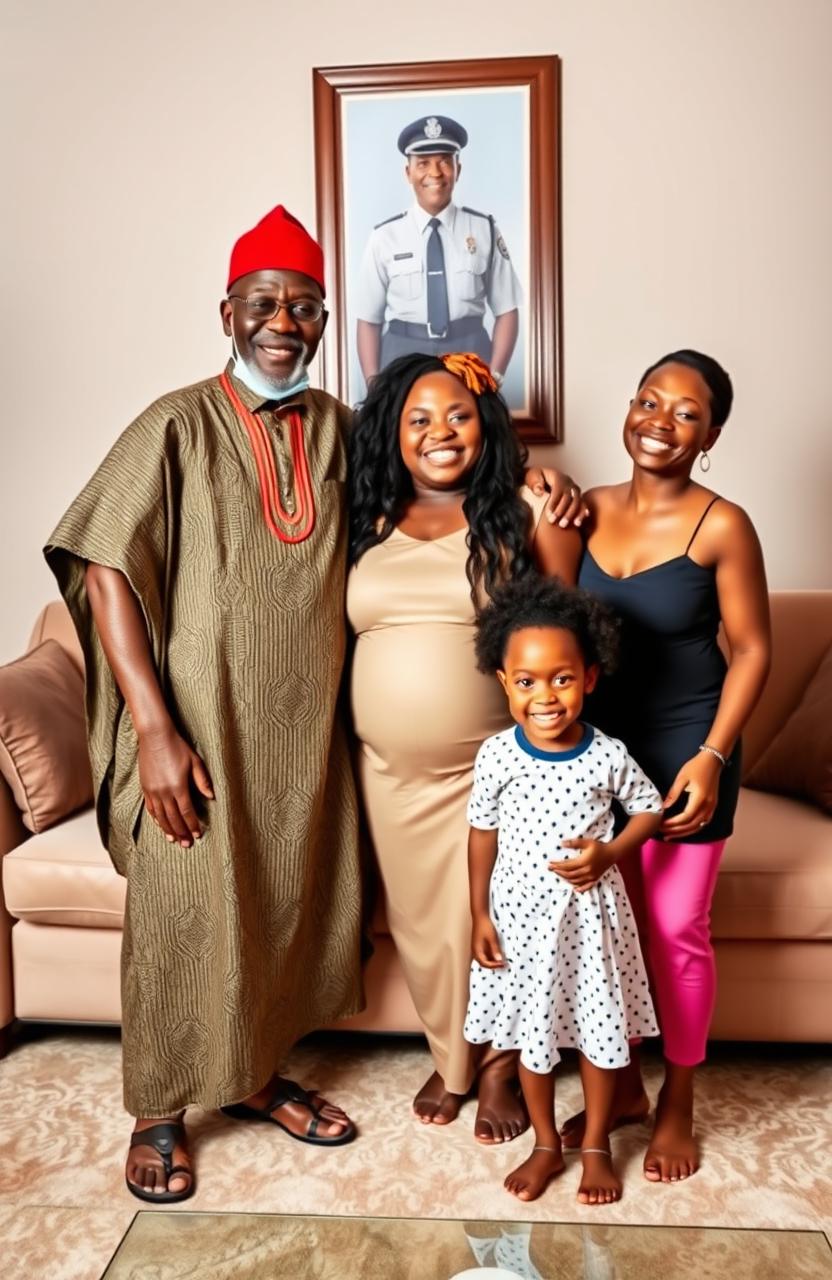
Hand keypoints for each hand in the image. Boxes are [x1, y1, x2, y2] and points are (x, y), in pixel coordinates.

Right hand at [138, 724, 213, 846]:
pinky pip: (150, 808)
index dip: (193, 825)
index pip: (187, 812)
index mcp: (179, 787)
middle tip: (187, 844)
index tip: (198, 834)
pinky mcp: (145, 788)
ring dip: (168, 829)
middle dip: (182, 832)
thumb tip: (211, 797)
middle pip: (174, 818)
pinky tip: (161, 825)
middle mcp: (164, 792)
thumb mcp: (195, 762)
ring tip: (174, 840)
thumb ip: (202, 781)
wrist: (155, 736)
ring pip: (161, 816)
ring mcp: (153, 791)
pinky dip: (156, 819)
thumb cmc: (178, 747)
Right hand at [472, 914, 504, 967]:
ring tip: (503, 961)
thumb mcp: (492, 938)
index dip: (494, 966)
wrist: (480, 916)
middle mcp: (475, 951)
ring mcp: (477, 948)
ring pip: (485, 959)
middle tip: (504, 964)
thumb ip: (495, 949)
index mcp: (476, 950)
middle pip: (484, 963)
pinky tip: (500, 954)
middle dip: (494, 965)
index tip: (503, 964)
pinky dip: (492, 956)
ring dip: (493, 961)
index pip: (484, 963)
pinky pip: (486, 954)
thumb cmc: (485, 926)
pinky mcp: (480, 945)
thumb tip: (499, 960)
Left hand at [524, 467, 588, 527]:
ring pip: (578, 501)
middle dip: (562, 510)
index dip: (554, 503)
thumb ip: (534, 482)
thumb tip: (539, 491)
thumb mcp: (531, 476)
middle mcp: (568, 482)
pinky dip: (581, 514)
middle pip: (569, 497)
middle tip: (553, 522)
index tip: (548, 515)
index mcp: (558, 477)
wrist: (542, 478)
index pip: (558, 490)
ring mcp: (574, 490)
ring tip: (563, 525)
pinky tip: (578, 523)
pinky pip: (583, 505)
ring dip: (572, 514)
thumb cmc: (535, 479)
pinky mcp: (577, 497)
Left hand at [548, 839, 615, 891]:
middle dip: (559, 872)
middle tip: (551, 869)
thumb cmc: (599, 847)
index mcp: (583, 862)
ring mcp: (591, 877)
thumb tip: (561, 843)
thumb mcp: (587, 842)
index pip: (567, 866)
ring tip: (559, 874)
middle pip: (569, 874)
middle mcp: (587, 871)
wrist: (612, 853)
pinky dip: (580, 888)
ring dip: (566, 879)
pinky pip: (586, 886)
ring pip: (575, 881)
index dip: (557, 865)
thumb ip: (574, 843)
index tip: (550, 864)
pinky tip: (575, 889)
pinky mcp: (595, 879)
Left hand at [661, 751, 721, 837]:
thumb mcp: (681, 778)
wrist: (712, 761)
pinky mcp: (713, 806)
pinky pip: (703, 822)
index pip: (685, 817)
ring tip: (670, 835)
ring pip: (698, 826)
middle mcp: (708, 806)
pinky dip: (693, 828)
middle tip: (662, 832)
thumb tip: (664, 807)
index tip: (661, 824)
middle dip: (676, 831)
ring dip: (684, 832)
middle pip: (692, 825)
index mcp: (700, 798)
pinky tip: (683, 830)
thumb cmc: (696, 767)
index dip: (673, 823)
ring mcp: (712, 807)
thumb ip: (673, 794)